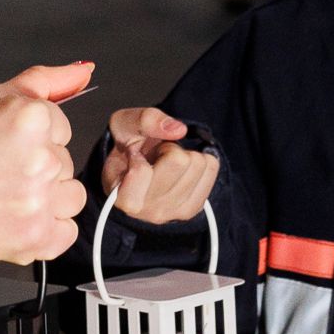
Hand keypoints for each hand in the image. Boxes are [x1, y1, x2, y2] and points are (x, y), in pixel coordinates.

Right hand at [0, 62, 93, 295]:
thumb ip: (43, 81)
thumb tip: (83, 69)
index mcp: (31, 117)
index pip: (61, 127)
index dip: (28, 140)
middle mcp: (41, 157)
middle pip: (65, 162)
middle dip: (35, 168)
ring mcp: (40, 200)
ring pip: (71, 197)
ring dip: (45, 201)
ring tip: (2, 198)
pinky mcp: (35, 237)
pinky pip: (66, 233)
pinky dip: (45, 232)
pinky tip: (11, 220)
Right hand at [100, 107, 219, 223]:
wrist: (136, 168)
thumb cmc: (127, 148)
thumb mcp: (124, 124)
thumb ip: (145, 120)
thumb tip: (178, 130)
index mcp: (121, 197)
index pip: (141, 171)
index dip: (140, 154)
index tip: (134, 157)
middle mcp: (146, 211)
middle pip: (179, 161)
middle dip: (169, 149)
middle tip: (156, 156)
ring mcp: (170, 213)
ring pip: (198, 164)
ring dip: (185, 155)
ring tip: (167, 163)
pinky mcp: (191, 209)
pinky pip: (212, 169)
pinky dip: (201, 161)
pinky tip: (183, 169)